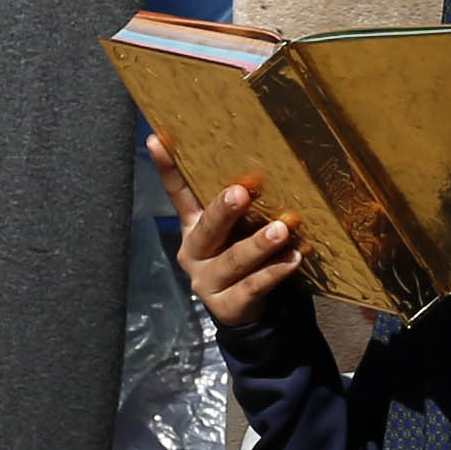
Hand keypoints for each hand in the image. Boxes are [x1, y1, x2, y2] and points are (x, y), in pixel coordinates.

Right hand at [149, 133, 306, 332]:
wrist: (249, 310)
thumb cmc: (245, 254)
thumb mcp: (238, 228)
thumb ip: (242, 206)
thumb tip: (264, 165)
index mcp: (193, 226)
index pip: (178, 193)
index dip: (167, 167)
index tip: (158, 139)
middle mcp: (195, 251)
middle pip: (207, 228)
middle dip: (223, 210)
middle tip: (240, 192)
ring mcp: (207, 281)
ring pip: (234, 260)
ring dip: (258, 244)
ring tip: (281, 229)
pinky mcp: (227, 306)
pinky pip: (252, 287)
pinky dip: (274, 272)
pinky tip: (292, 258)